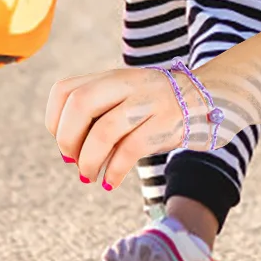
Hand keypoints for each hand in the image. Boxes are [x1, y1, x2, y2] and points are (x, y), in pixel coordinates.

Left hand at [46, 66, 195, 190]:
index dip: (54, 120)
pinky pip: (131, 149)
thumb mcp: (125, 98)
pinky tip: (110, 182)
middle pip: (80, 103)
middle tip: (72, 160)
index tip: (61, 141)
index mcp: (110, 77)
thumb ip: (98, 113)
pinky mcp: (166, 124)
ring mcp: (148, 102)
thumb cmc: (155, 107)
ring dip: (89, 160)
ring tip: (89, 176)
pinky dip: (114, 171)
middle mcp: (127, 84)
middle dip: (67, 138)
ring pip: (105, 130)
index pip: (65, 90)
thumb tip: (68, 152)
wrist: (206, 98)